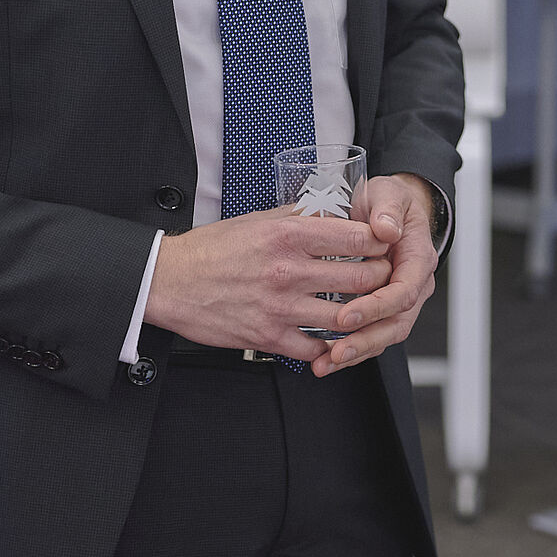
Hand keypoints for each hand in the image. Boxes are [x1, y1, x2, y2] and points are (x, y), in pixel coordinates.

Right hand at [144, 206, 394, 365]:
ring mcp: (280, 307)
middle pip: (361, 278)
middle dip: (381, 278)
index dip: (380, 242)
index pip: (357, 237)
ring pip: (345, 317)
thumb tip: (334, 208)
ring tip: (368, 308)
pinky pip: (315, 348)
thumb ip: (299, 216)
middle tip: (386, 278)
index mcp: (289, 235)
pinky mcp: (268, 336)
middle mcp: (289, 271)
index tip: (386, 244)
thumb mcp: (259, 220)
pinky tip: (334, 337)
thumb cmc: (214, 248)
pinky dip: (329, 345)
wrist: (170, 282)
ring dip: (362, 314)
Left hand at [318, 173, 440, 374]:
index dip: (377, 306)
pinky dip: (350, 350)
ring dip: (356, 352)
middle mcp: (413, 283)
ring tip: (325, 363)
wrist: (386, 208)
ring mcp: (398, 300)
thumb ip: (388, 208)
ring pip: (384, 335)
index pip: (404, 290)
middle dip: (366, 340)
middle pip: (396, 322)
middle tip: (336, 351)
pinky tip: (324, 361)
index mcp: (418, 257)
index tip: (348, 314)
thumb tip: (386, 230)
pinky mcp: (381, 309)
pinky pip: (370, 335)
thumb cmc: (387, 201)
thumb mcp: (388, 193)